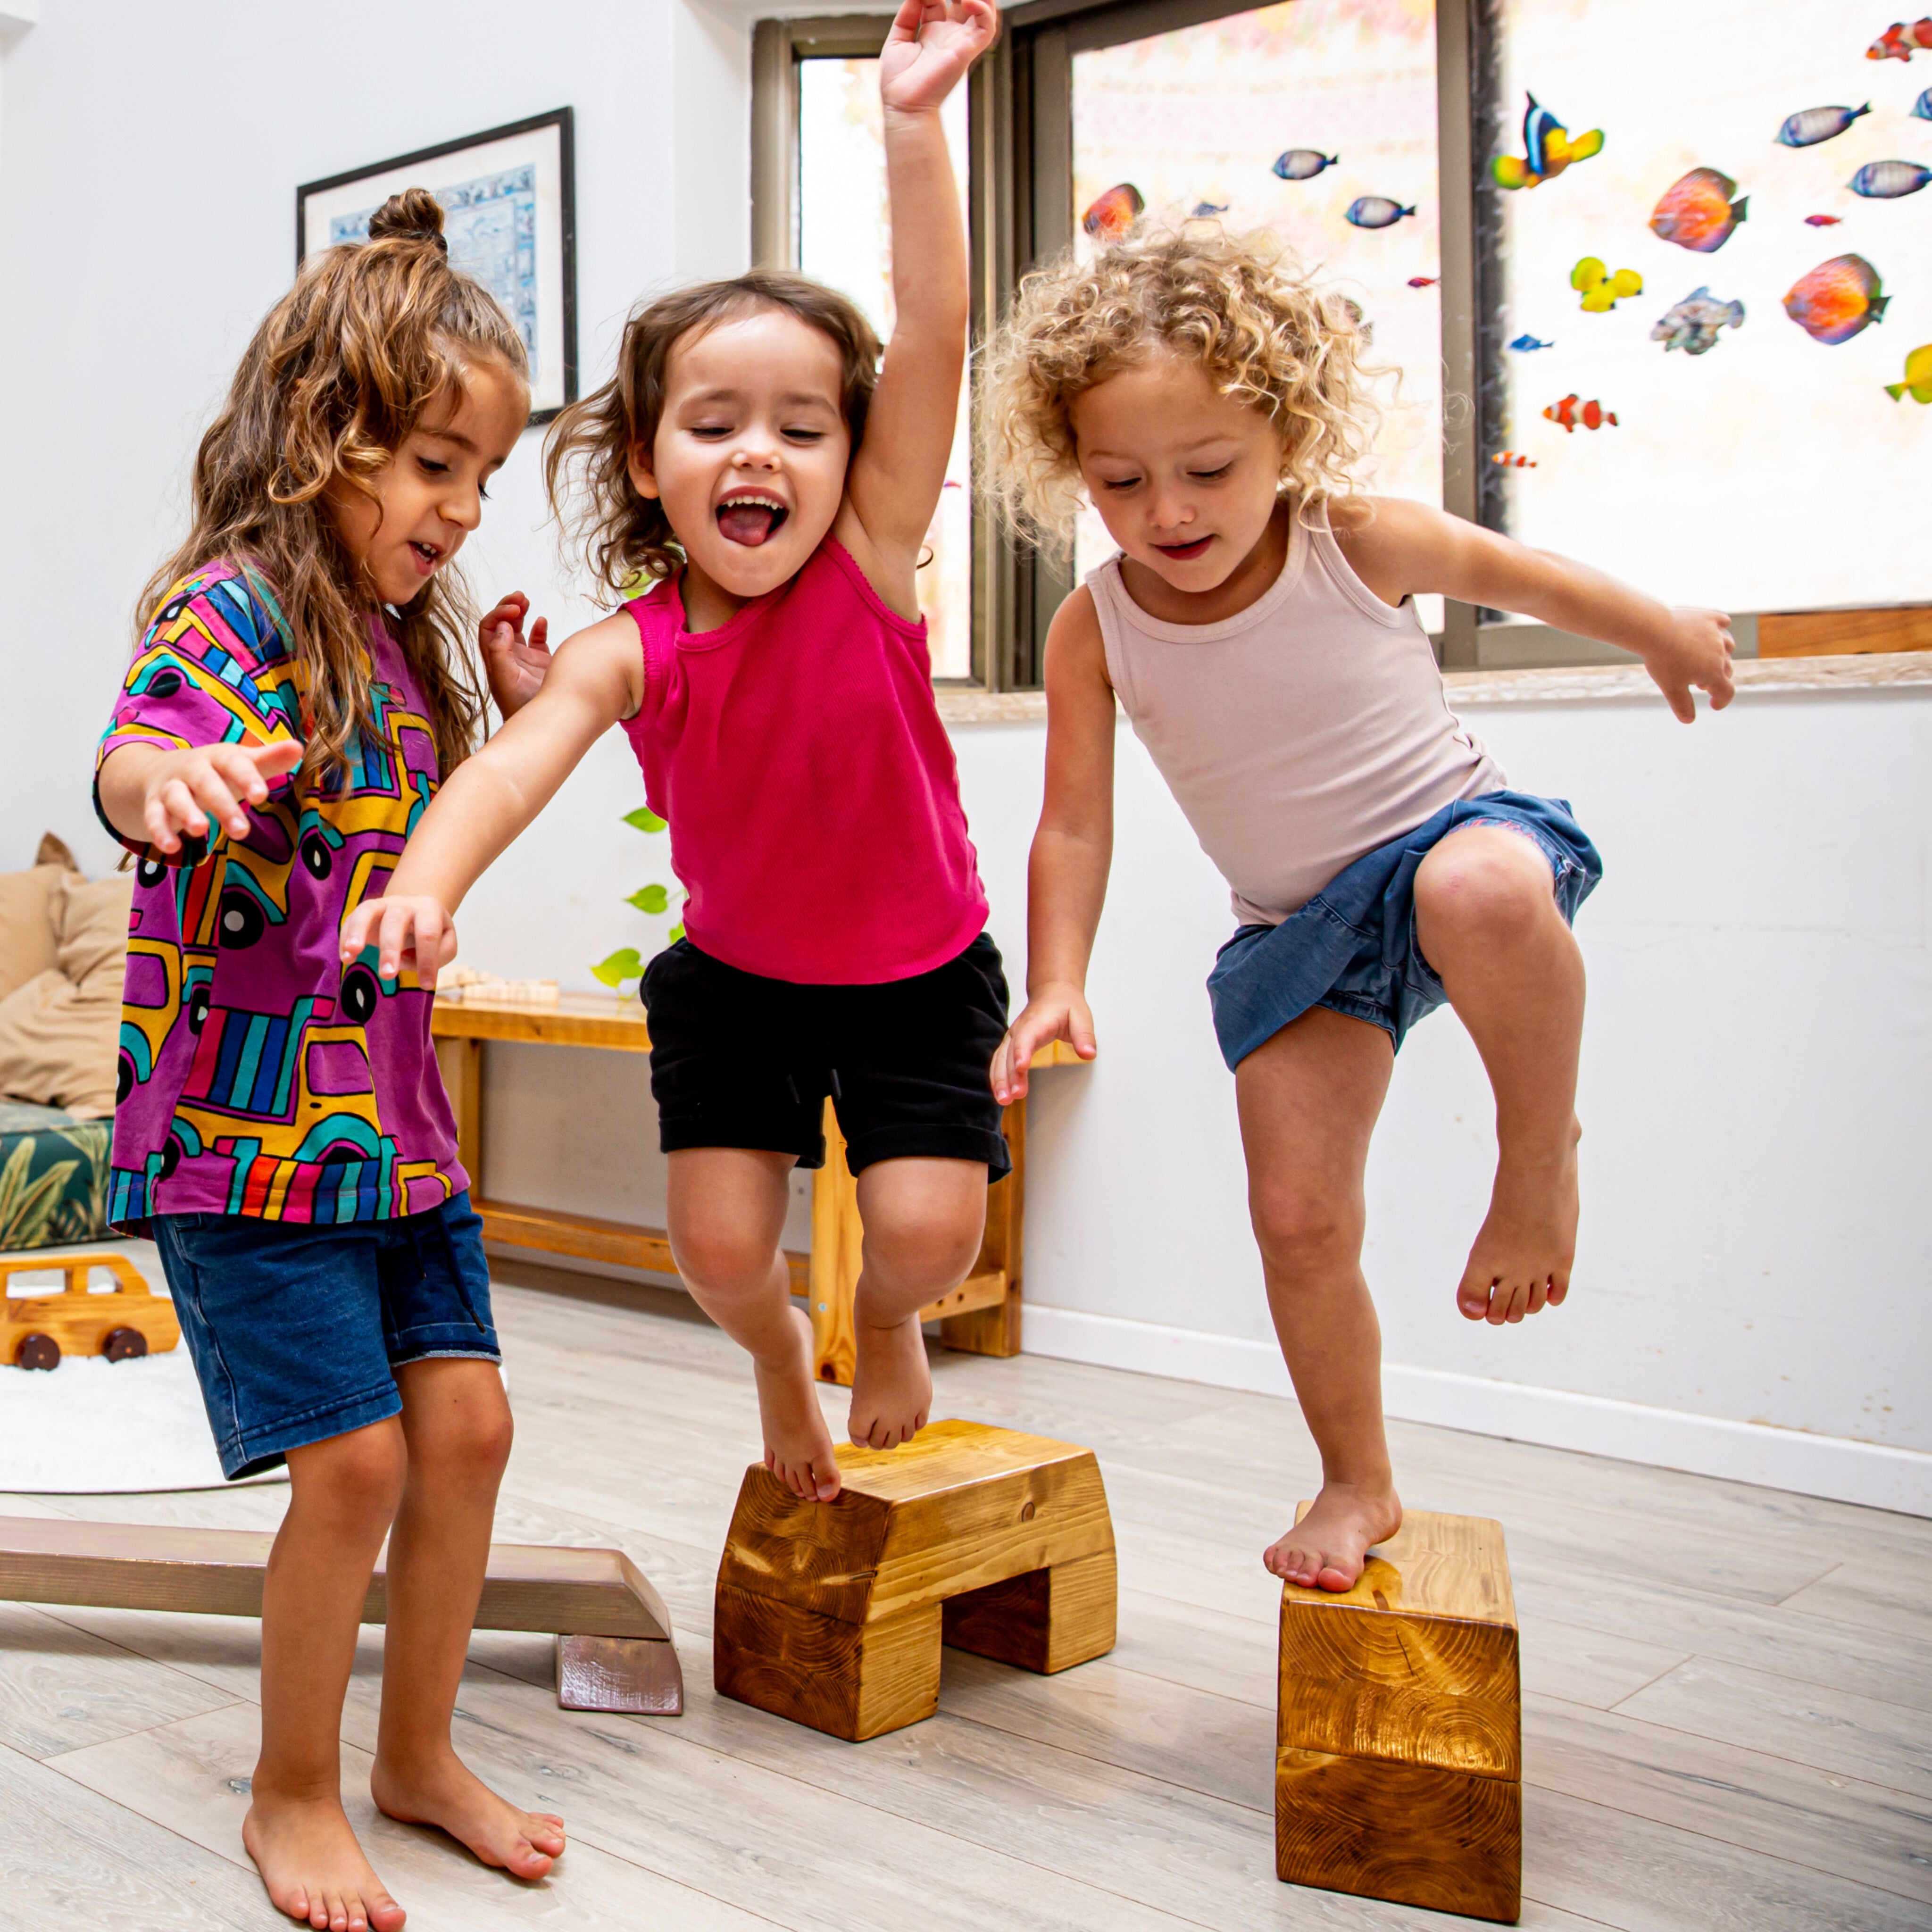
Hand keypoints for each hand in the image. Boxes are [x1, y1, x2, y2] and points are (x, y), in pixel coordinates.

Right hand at [133, 739, 302, 855]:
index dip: (246, 778)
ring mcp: (172, 787)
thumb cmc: (217, 771)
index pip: (234, 764)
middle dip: (223, 805)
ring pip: (176, 798)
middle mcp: (193, 769)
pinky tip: (171, 848)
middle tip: (242, 832)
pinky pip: (154, 817)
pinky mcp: (154, 805)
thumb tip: (298, 748)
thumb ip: (269, 761)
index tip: (261, 797)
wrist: (163, 771)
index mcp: (220, 757)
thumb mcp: (241, 764)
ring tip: (200, 830)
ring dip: (187, 813)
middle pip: (206, 783)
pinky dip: (160, 831)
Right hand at [339, 893, 457, 991]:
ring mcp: (381, 904)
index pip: (428, 935)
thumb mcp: (446, 941)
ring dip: (358, 933)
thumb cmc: (430, 931)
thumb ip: (438, 954)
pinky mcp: (364, 911)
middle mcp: (404, 904)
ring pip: (367, 912)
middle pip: (395, 922)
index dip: (427, 961)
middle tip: (387, 975)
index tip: (426, 985)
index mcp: (429, 910)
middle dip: (390, 950)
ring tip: (352, 953)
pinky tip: (346, 958)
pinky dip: (346, 937)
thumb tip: (404, 961)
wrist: (415, 907)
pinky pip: (351, 919)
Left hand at [480, 592, 551, 717]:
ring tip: (526, 601)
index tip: (514, 608)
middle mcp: (508, 657)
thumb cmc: (522, 709)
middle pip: (501, 624)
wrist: (545, 725)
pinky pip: (537, 640)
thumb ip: (500, 652)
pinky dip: (538, 628)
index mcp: (495, 660)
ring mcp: (525, 660)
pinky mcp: (542, 663)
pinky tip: (541, 621)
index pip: (489, 628)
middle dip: (508, 607)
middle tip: (519, 597)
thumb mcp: (506, 681)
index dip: (499, 614)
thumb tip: (503, 626)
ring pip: (517, 629)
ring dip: (520, 613)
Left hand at [879, 0, 997, 114]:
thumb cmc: (898, 83)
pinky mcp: (967, 50)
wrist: (903, 105)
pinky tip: (967, 0)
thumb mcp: (897, 40)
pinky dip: (983, 8)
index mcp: (931, 32)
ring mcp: (959, 41)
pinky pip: (986, 25)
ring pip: (983, 10)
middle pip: (963, 1)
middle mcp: (948, 35)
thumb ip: (907, 15)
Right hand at [990, 982, 1095, 1104]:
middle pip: (1010, 1052)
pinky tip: (1000, 1094)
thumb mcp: (1081, 1017)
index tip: (1022, 1067)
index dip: (1023, 1051)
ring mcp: (1013, 1037)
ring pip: (1000, 1059)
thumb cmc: (1066, 1006)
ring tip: (1004, 1100)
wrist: (1052, 993)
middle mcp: (1021, 1029)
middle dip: (1009, 1075)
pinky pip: (999, 1061)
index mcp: (1038, 1021)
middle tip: (1013, 1095)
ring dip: (1000, 1080)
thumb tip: (1088, 1054)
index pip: (1027, 1036)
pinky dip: (997, 1077)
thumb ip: (1084, 1036)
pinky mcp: (1010, 1045)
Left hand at [1646, 607, 1734, 723]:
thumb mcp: (1671, 688)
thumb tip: (1689, 720)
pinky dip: (1722, 626)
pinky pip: (1722, 621)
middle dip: (1716, 678)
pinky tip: (1720, 627)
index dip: (1721, 701)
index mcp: (1713, 673)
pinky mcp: (1708, 617)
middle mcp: (1720, 653)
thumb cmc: (1663, 661)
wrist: (1655, 630)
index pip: (1726, 691)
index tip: (1713, 705)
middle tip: (1698, 682)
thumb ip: (1682, 705)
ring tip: (1707, 658)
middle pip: (1727, 669)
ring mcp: (1715, 633)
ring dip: (1722, 654)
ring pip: (1728, 646)